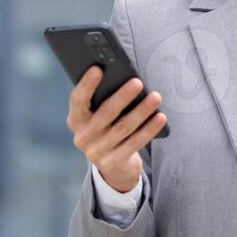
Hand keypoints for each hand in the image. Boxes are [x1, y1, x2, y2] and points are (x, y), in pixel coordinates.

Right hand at [66, 67, 165, 192]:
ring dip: (142, 110)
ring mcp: (96, 152)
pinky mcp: (113, 163)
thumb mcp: (99, 118)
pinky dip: (149, 128)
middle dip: (123, 96)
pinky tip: (160, 117)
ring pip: (124, 127)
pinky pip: (135, 142)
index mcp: (76, 120)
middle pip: (105, 112)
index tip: (97, 69)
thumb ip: (103, 102)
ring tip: (155, 97)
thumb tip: (123, 79)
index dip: (86, 85)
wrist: (113, 167)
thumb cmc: (108, 130)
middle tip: (137, 82)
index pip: (77, 100)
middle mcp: (82, 136)